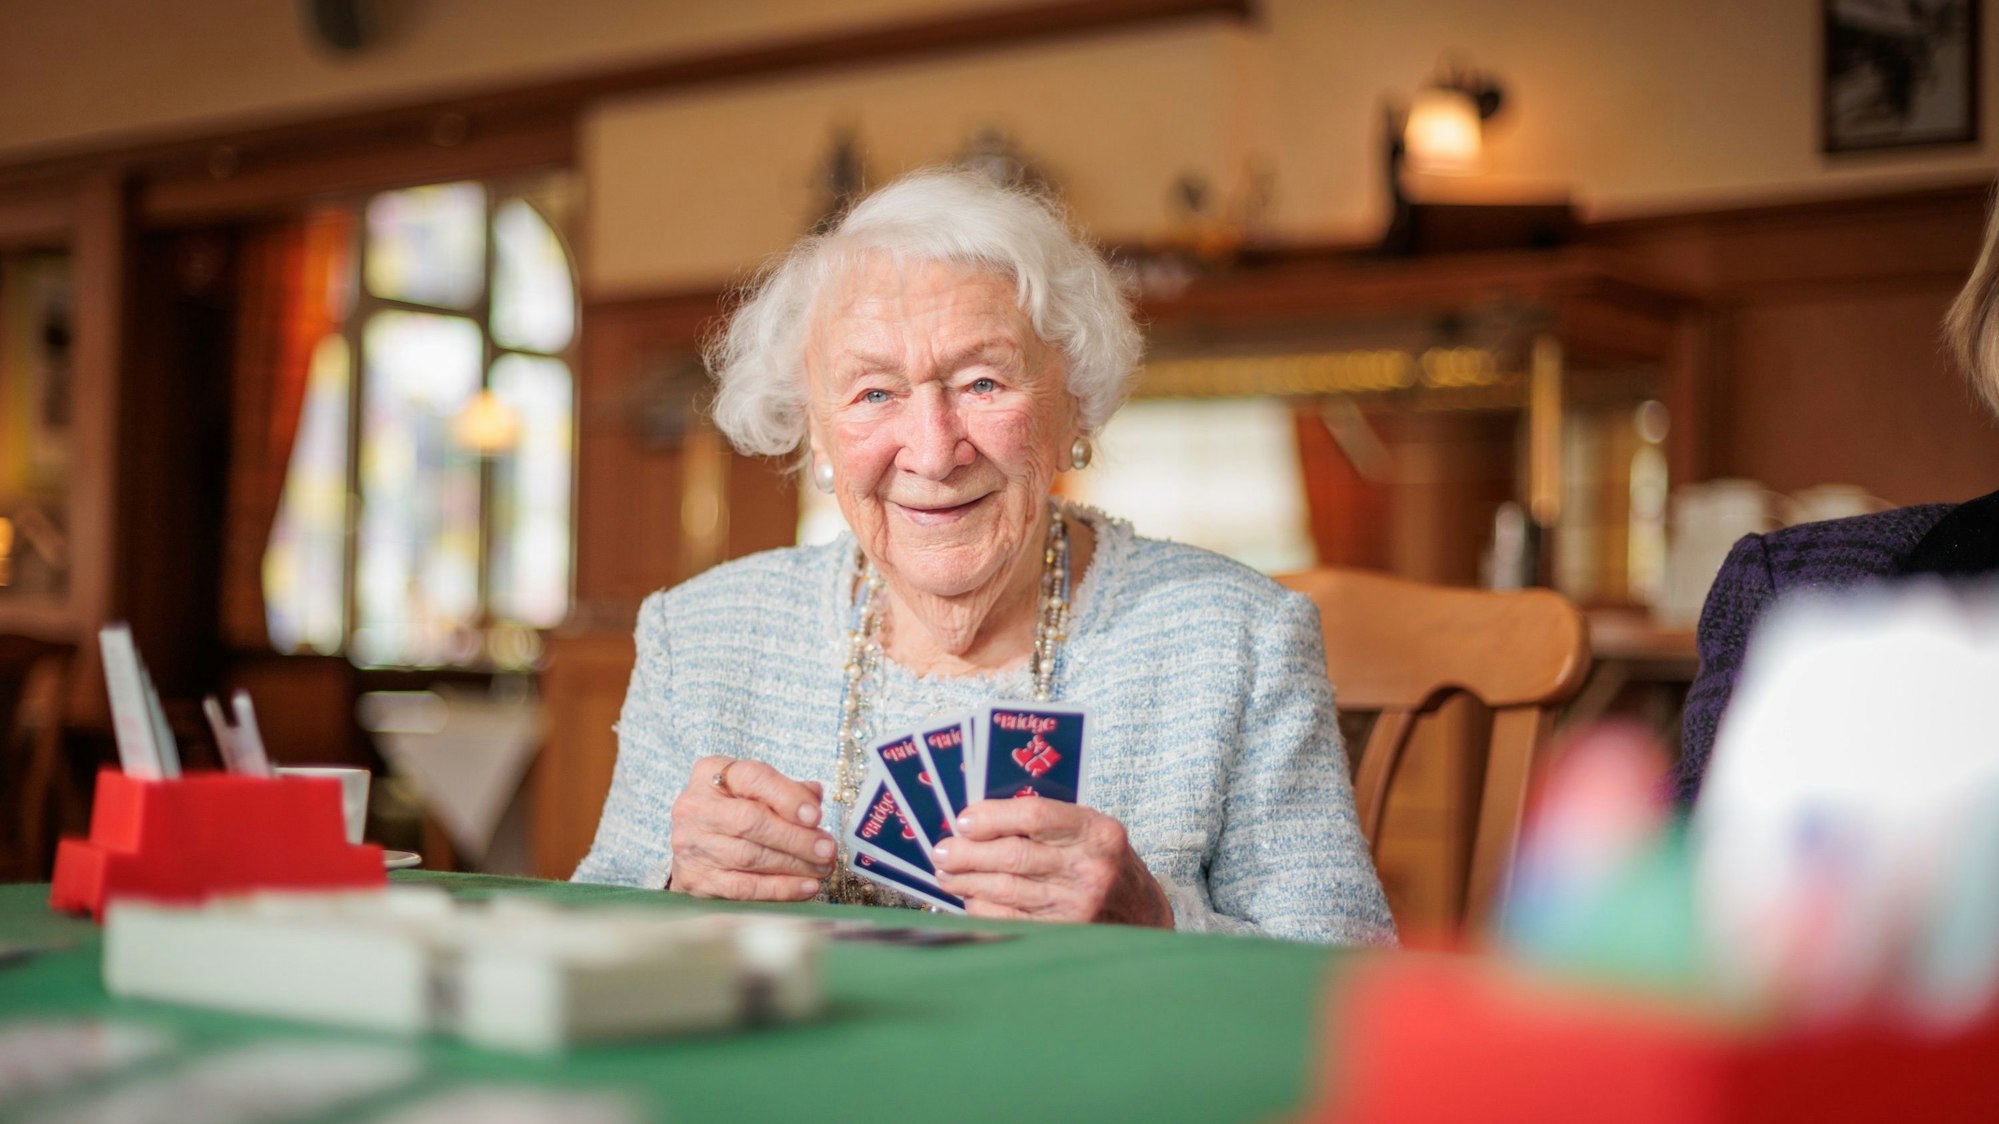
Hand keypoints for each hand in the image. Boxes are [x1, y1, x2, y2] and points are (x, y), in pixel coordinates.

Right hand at [667, 756, 833, 900]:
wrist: (689, 842)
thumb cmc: (730, 808)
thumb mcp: (752, 787)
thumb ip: (786, 790)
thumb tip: (815, 798)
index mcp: (711, 774)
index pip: (752, 778)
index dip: (787, 797)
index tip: (816, 816)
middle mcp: (696, 807)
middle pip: (750, 822)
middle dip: (796, 838)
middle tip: (827, 849)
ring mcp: (693, 845)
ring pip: (749, 857)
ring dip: (793, 865)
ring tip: (822, 868)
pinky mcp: (696, 879)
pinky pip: (743, 888)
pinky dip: (779, 889)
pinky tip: (806, 887)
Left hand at [931, 799, 1171, 927]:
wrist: (1143, 913)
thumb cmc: (1104, 862)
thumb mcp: (1089, 830)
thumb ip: (1046, 821)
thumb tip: (980, 819)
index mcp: (1097, 832)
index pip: (1034, 816)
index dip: (992, 817)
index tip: (963, 820)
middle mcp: (1089, 869)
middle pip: (1013, 857)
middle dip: (968, 853)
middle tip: (942, 851)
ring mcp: (1077, 906)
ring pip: (1006, 890)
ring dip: (967, 881)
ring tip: (946, 874)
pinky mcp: (1063, 934)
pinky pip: (1010, 919)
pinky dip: (983, 908)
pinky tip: (970, 898)